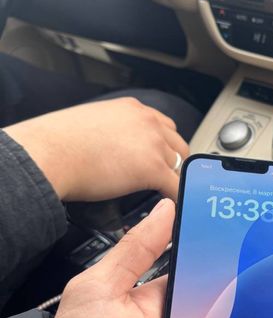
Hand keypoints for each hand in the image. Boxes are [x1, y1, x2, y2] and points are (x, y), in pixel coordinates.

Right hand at [4, 98, 188, 201]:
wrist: (49, 153)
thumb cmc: (56, 143)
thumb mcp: (89, 123)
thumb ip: (109, 130)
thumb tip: (107, 147)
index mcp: (131, 108)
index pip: (162, 125)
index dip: (164, 145)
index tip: (162, 156)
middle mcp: (147, 121)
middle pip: (177, 144)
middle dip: (173, 162)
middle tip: (165, 178)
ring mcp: (153, 144)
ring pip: (179, 165)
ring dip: (173, 179)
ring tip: (167, 195)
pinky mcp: (153, 169)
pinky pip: (177, 186)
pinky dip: (178, 198)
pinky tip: (173, 208)